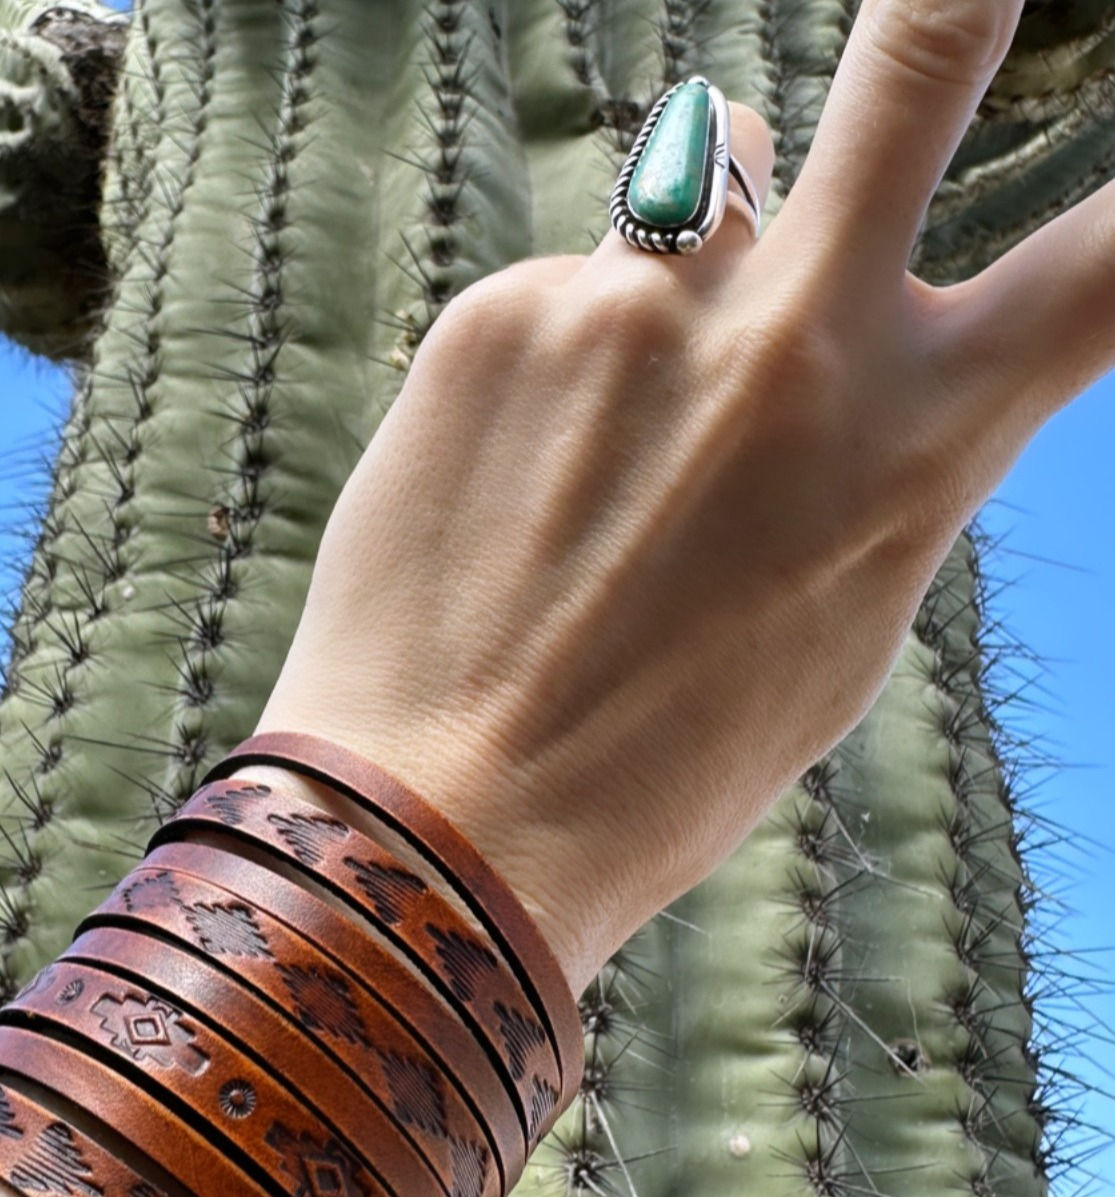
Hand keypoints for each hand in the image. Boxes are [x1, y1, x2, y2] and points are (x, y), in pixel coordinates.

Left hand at [256, 0, 1114, 995]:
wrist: (453, 809)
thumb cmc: (667, 754)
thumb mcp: (837, 623)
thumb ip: (872, 461)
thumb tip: (849, 335)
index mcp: (913, 443)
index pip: (1110, 268)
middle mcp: (796, 336)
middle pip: (911, 70)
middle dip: (950, 7)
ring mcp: (636, 305)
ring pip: (698, 198)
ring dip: (686, 267)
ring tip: (611, 431)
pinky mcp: (500, 312)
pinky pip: (564, 292)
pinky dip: (555, 362)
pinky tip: (512, 483)